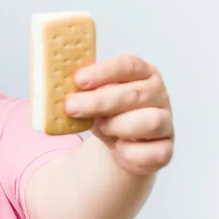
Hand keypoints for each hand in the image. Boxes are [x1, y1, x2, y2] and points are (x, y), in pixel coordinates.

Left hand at [64, 54, 173, 175]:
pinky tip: (117, 148)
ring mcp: (165, 123)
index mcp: (142, 73)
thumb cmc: (104, 111)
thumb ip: (80, 89)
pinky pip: (150, 153)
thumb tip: (53, 86)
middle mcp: (158, 95)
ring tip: (100, 127)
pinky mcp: (165, 150)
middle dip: (99, 101)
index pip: (128, 65)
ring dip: (117, 126)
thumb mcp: (92, 96)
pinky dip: (128, 153)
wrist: (119, 142)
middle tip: (71, 106)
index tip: (79, 80)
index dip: (104, 72)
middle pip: (134, 94)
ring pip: (149, 122)